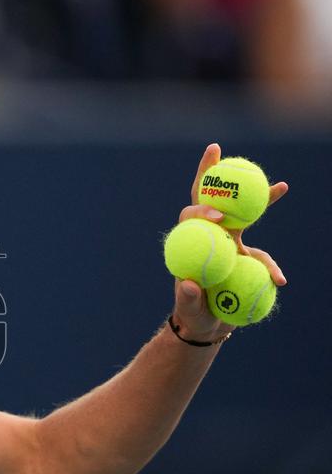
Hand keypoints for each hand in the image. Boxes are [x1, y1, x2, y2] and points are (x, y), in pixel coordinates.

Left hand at [171, 143, 288, 341]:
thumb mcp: (187, 309)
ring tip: (282, 185)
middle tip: (217, 149)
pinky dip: (274, 253)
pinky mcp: (243, 256)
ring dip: (260, 199)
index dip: (202, 209)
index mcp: (190, 242)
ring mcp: (227, 243)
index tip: (219, 216)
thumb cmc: (192, 314)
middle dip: (212, 173)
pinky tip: (286, 257)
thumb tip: (189, 282)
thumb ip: (187, 297)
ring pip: (244, 215)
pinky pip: (262, 249)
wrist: (206, 324)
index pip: (191, 215)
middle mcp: (208, 236)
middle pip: (211, 199)